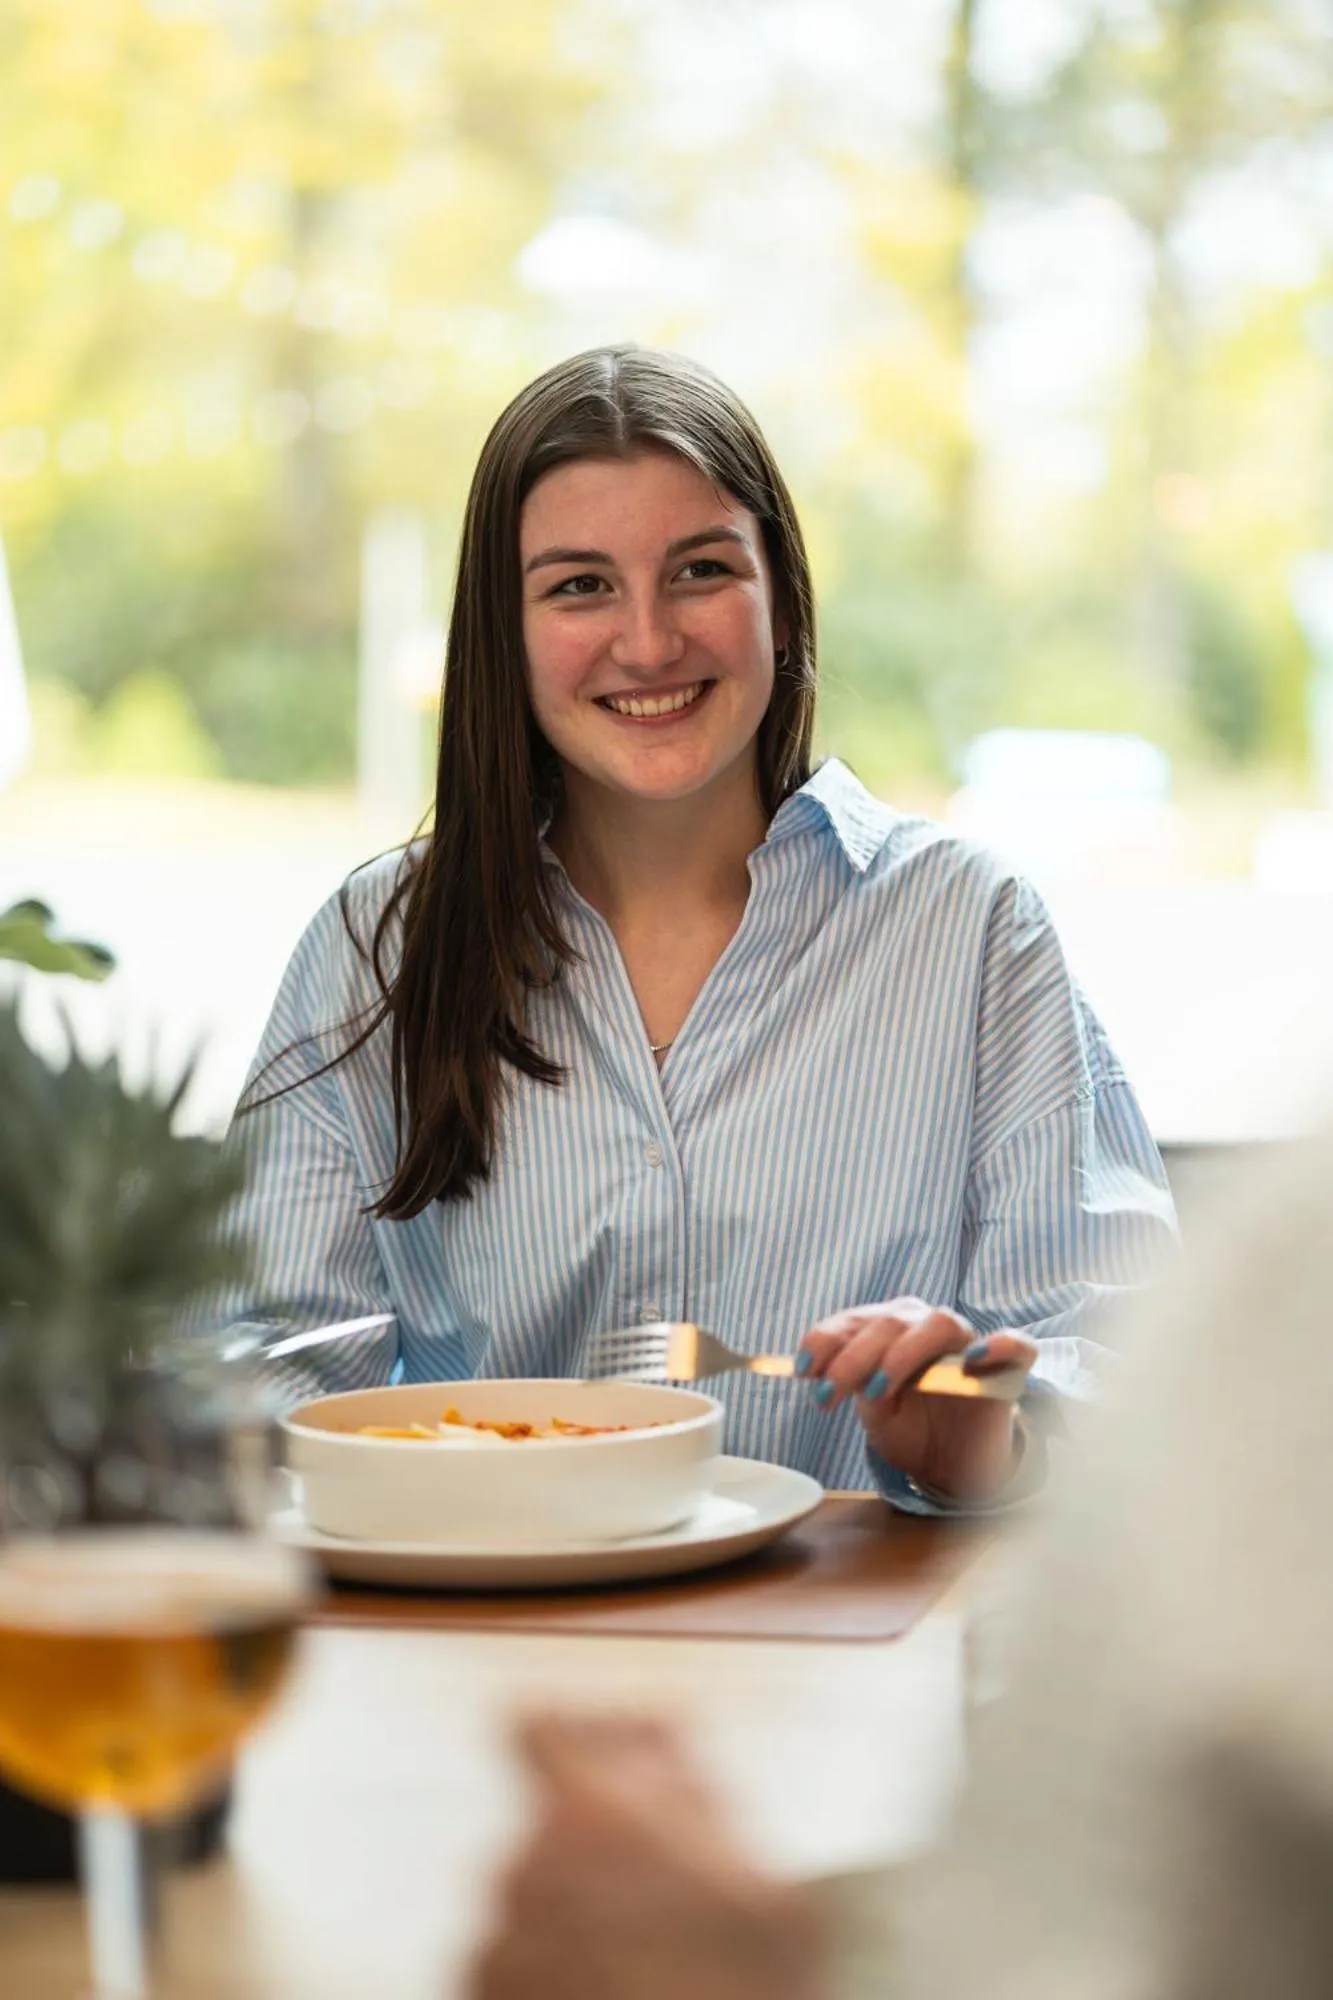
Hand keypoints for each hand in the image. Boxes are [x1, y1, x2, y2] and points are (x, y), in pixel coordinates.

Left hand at [468, 1714, 826, 1999]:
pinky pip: (512, 1968)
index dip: (569, 1734)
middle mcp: (519, 1872)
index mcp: (586, 1819)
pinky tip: (616, 1997)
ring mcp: (493, 1951)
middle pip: (548, 1826)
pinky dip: (552, 1978)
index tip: (608, 1761)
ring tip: (647, 1969)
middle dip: (598, 1846)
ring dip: (576, 1919)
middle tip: (665, 1891)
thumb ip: (697, 1793)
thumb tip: (658, 1741)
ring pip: (531, 1903)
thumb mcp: (764, 1887)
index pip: (532, 1727)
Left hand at [798, 1300, 1037, 1501]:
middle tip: (826, 1395)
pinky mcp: (1008, 1369)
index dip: (826, 1339)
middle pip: (891, 1322)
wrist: (956, 1466)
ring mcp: (969, 1343)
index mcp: (890, 1330)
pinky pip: (1015, 1344)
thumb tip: (829, 1375)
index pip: (856, 1320)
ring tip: (878, 1389)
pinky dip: (999, 1345)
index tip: (801, 1370)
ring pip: (940, 1323)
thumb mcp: (876, 1414)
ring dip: (903, 1352)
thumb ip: (859, 1389)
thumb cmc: (912, 1430)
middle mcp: (926, 1326)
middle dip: (852, 1357)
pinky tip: (973, 1360)